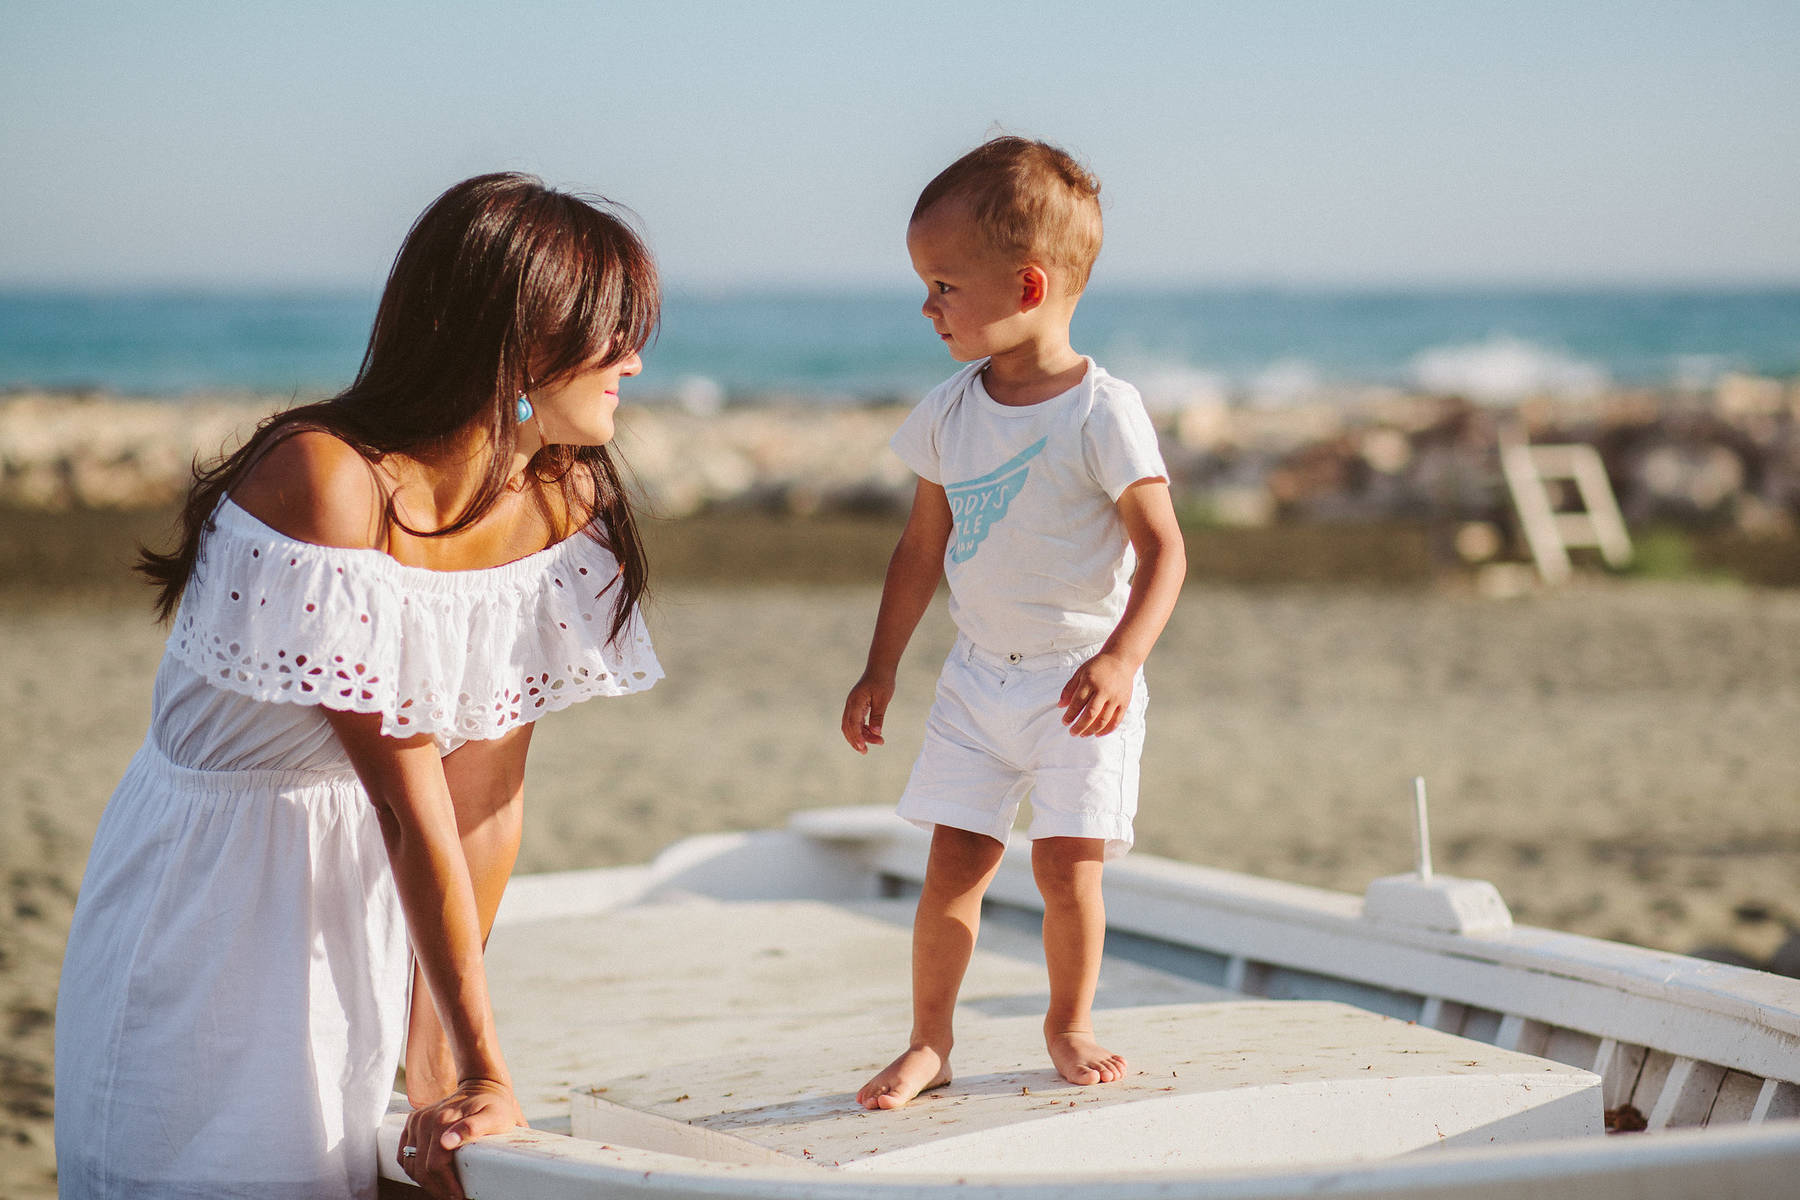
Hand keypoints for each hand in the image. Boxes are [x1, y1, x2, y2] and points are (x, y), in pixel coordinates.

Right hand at [398, 1077, 524, 1199]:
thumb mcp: (494, 1116)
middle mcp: (425, 1120)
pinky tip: (430, 1175)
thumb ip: (472, 1128)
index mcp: (442, 1121)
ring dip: (425, 1181)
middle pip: (421, 1168)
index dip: (446, 1186)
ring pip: (410, 1164)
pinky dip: (413, 1169)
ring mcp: (417, 1120)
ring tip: (444, 1188)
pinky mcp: (413, 1122)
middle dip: (437, 1188)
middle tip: (453, 1196)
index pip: (435, 1165)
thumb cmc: (494, 1105)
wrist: (483, 1085)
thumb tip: (446, 1142)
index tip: (459, 1197)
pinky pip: (404, 1154)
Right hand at [842, 671, 895, 753]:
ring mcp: (852, 705)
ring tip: (875, 743)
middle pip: (848, 727)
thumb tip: (876, 733)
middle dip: (855, 741)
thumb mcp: (883, 699)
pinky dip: (861, 729)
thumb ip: (878, 716)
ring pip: (850, 725)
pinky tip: (872, 734)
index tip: (864, 748)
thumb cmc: (883, 681)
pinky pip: (855, 721)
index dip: (857, 737)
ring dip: (859, 736)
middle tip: (866, 752)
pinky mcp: (856, 705)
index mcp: (856, 701)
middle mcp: (851, 704)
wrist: (880, 667)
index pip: (853, 723)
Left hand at [1060, 652, 1135, 736]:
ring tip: (1083, 734)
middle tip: (1072, 732)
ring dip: (1091, 730)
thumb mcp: (1080, 673)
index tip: (1065, 722)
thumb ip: (1069, 689)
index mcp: (1090, 681)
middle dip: (1080, 726)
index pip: (1078, 702)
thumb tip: (1060, 706)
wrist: (1121, 660)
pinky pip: (1116, 721)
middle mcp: (1104, 690)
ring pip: (1103, 720)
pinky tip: (1097, 734)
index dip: (1070, 715)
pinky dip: (1106, 730)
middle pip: (1090, 714)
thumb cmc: (1097, 667)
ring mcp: (1115, 697)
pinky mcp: (1124, 702)